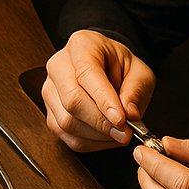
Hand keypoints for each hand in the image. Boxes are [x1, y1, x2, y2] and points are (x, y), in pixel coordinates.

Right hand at [42, 29, 155, 151]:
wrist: (105, 68)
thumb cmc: (120, 67)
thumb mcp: (139, 71)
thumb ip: (136, 91)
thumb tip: (128, 114)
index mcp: (81, 45)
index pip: (86, 74)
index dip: (103, 100)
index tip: (121, 119)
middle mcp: (58, 65)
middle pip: (72, 101)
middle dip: (101, 122)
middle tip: (125, 132)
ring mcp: (50, 90)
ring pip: (66, 122)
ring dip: (97, 135)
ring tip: (119, 134)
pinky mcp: (50, 112)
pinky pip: (65, 135)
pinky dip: (89, 143)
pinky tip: (106, 138)